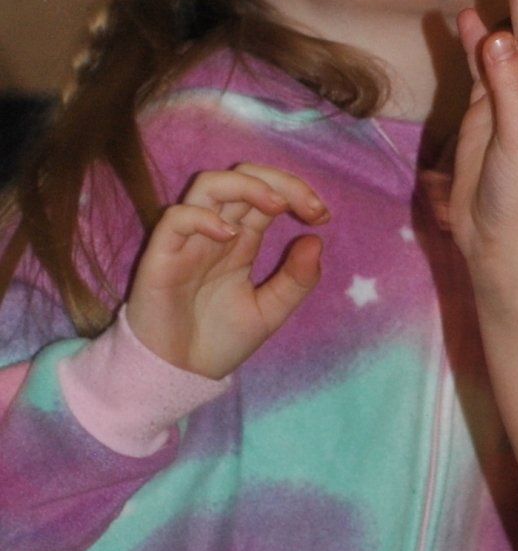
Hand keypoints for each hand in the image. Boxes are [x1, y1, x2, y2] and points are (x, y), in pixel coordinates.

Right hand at [124, 166, 327, 377]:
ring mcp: (187, 240)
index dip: (296, 193)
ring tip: (276, 206)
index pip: (267, 194)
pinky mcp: (161, 255)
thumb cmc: (219, 340)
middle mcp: (215, 231)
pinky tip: (230, 234)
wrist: (180, 373)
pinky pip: (176, 218)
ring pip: (208, 185)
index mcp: (241, 239)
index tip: (323, 216)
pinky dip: (203, 217)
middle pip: (242, 178)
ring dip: (246, 186)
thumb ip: (296, 280)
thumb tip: (316, 241)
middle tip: (311, 208)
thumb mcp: (271, 312)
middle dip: (280, 182)